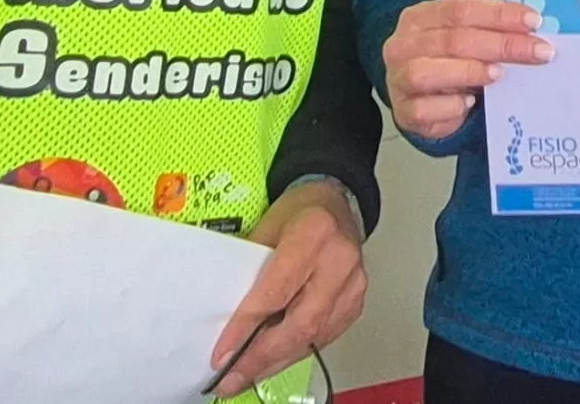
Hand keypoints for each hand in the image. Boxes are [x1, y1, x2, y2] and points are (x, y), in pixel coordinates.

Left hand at [208, 181, 366, 396]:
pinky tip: (274, 359)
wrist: (336, 202)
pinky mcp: (356, 302)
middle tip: (232, 377)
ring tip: (247, 374)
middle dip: (262, 357)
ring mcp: (354, 284)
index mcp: (315, 233)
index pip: (277, 291)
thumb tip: (226, 319)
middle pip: (300, 323)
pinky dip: (295, 351)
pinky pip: (324, 337)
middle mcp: (340, 260)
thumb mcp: (265, 227)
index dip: (247, 327)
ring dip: (276, 360)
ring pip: (313, 337)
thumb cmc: (299, 211)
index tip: (223, 354)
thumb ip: (249, 271)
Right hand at [382, 0, 553, 140]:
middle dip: (501, 44)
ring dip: (469, 71)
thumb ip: (490, 32)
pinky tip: (469, 104)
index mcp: (420, 16)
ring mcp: (398, 78)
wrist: (419, 99)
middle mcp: (404, 44)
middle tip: (538, 51)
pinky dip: (449, 106)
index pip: (461, 8)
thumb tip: (534, 32)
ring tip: (500, 74)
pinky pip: (423, 109)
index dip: (499, 14)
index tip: (534, 21)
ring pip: (427, 72)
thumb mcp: (465, 39)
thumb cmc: (449, 62)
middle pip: (453, 39)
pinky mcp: (403, 111)